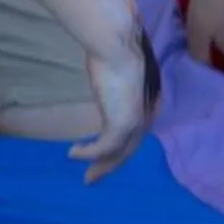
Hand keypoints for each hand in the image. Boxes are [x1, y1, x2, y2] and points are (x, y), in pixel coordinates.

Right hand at [68, 19, 159, 182]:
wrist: (117, 45)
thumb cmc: (115, 50)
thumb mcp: (119, 71)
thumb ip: (119, 85)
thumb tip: (111, 84)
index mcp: (149, 103)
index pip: (136, 134)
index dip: (122, 148)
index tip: (107, 157)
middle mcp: (147, 116)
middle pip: (129, 148)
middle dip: (111, 165)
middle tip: (93, 177)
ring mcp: (136, 122)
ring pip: (118, 153)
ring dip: (100, 166)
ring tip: (86, 176)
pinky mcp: (121, 125)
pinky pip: (103, 148)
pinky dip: (88, 153)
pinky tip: (74, 153)